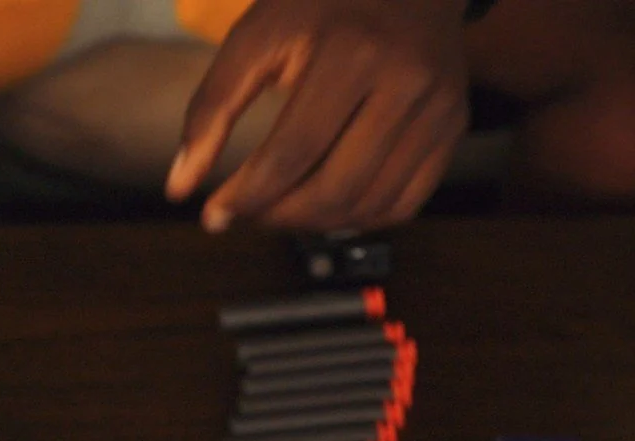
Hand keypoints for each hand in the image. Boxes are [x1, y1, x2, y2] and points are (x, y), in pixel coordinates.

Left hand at [166, 0, 471, 232]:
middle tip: (246, 214)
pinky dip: (358, 220)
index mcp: (351, 53)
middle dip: (278, 216)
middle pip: (333, 188)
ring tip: (279, 210)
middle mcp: (405, 83)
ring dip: (313, 225)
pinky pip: (404, 205)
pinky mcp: (453, 129)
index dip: (248, 195)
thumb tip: (180, 186)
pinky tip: (325, 206)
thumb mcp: (258, 36)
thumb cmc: (320, 5)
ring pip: (368, 206)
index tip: (214, 215)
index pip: (292, 153)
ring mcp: (438, 110)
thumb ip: (213, 107)